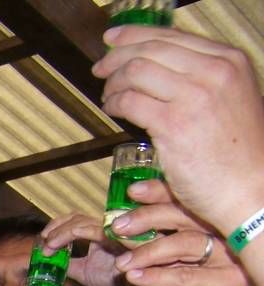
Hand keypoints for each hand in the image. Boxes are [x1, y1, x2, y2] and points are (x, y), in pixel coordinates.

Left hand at [40, 212, 139, 285]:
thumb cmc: (115, 280)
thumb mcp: (84, 272)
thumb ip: (68, 264)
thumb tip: (46, 262)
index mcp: (100, 232)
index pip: (75, 219)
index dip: (56, 226)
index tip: (43, 240)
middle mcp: (107, 227)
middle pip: (76, 216)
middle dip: (55, 228)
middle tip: (42, 242)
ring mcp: (114, 230)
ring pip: (82, 222)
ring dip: (60, 233)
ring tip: (48, 246)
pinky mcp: (119, 237)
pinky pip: (94, 230)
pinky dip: (71, 234)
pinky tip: (58, 246)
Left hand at [94, 27, 263, 233]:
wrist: (249, 187)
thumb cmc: (237, 151)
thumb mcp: (228, 99)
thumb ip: (200, 78)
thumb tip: (157, 63)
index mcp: (229, 60)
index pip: (172, 36)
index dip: (135, 35)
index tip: (113, 40)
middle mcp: (215, 71)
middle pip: (151, 49)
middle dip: (117, 56)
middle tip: (100, 68)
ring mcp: (195, 96)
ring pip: (136, 71)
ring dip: (113, 82)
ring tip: (107, 95)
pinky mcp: (174, 124)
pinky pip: (130, 101)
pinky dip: (114, 103)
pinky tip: (112, 110)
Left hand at [109, 180, 262, 285]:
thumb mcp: (174, 273)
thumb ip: (156, 254)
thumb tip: (122, 235)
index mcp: (214, 230)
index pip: (186, 205)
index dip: (160, 194)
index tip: (132, 192)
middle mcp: (226, 239)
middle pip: (185, 218)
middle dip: (147, 219)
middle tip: (117, 226)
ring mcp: (230, 260)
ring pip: (184, 245)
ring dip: (147, 252)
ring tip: (121, 262)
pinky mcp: (228, 283)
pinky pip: (185, 276)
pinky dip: (156, 276)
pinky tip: (134, 277)